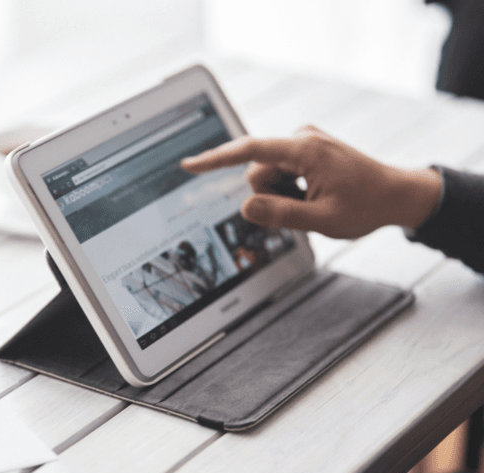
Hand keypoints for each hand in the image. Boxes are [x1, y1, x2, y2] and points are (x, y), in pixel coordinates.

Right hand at [181, 125, 441, 238]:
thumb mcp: (322, 219)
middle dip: (269, 195)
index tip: (189, 165)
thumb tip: (245, 207)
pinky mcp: (306, 150)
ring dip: (280, 193)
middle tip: (303, 209)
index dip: (215, 159)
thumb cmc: (367, 206)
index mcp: (305, 150)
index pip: (248, 152)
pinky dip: (288, 188)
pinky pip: (280, 171)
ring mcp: (304, 142)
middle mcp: (302, 138)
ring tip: (312, 202)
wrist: (398, 195)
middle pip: (257, 171)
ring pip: (267, 174)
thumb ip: (280, 214)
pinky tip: (312, 195)